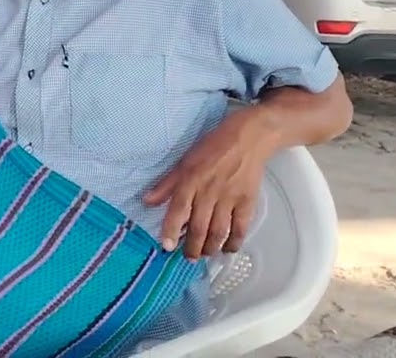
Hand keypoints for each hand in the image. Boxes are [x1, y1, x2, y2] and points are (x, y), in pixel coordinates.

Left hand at [144, 108, 274, 259]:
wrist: (248, 138)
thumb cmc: (212, 147)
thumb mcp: (184, 161)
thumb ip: (166, 183)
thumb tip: (147, 201)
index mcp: (191, 179)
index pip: (178, 208)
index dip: (171, 229)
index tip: (166, 246)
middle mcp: (209, 191)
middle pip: (199, 226)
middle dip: (191, 246)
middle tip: (187, 257)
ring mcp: (230, 197)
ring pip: (218, 230)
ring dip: (210, 248)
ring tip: (203, 255)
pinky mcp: (248, 201)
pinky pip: (240, 227)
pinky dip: (234, 242)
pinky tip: (228, 249)